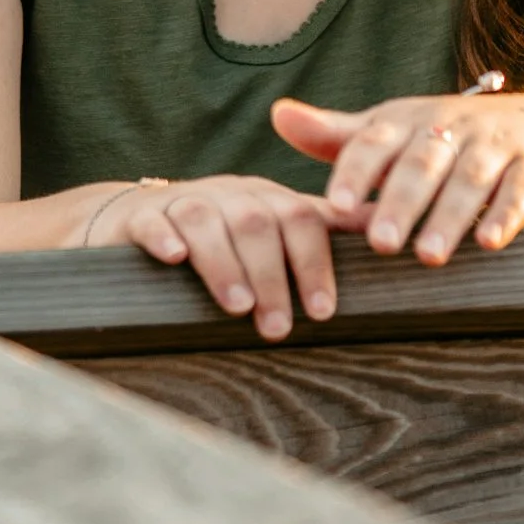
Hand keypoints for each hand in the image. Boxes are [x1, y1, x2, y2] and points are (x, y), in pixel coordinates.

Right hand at [89, 170, 347, 338]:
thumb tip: (385, 235)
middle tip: (279, 327)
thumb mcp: (273, 229)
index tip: (324, 311)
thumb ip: (324, 232)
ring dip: (224, 263)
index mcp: (267, 201)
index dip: (314, 263)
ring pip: (207, 220)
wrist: (138, 218)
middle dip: (272, 275)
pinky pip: (152, 218)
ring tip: (237, 307)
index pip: (301, 219)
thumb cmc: (221, 238)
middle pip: (257, 223)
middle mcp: (229, 195)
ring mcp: (184, 201)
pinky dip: (164, 236)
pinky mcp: (140, 215)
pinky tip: (173, 258)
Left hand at [270, 90, 523, 260]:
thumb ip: (337, 136)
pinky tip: (488, 242)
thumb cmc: (443, 142)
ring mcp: (494, 144)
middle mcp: (449, 127)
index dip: (356, 172)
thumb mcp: (392, 133)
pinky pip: (519, 189)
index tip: (336, 207)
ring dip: (449, 216)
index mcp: (407, 121)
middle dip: (401, 202)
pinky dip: (504, 214)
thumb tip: (277, 115)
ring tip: (428, 257)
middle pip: (422, 163)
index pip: (374, 141)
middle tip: (381, 244)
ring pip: (470, 178)